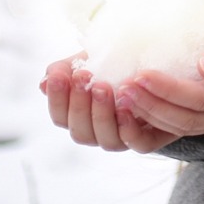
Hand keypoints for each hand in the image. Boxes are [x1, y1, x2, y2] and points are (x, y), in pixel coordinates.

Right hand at [41, 55, 173, 152]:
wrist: (159, 65)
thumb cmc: (118, 63)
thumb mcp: (90, 60)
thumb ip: (67, 69)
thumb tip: (45, 82)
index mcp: (81, 116)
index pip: (60, 117)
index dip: (57, 99)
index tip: (60, 76)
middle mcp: (99, 132)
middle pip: (80, 132)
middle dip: (79, 104)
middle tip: (83, 77)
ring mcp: (123, 138)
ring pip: (106, 140)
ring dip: (101, 114)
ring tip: (103, 86)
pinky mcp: (149, 138)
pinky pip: (138, 144)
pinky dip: (129, 128)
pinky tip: (126, 107)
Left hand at [115, 11, 203, 139]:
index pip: (201, 98)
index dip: (169, 89)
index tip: (141, 73)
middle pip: (187, 119)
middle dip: (152, 105)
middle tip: (123, 87)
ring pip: (184, 127)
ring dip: (152, 114)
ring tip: (124, 96)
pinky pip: (187, 123)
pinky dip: (161, 116)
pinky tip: (140, 104)